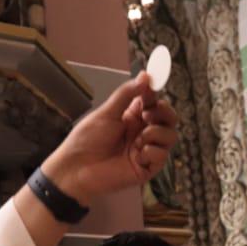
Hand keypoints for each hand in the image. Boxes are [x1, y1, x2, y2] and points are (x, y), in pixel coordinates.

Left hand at [41, 73, 178, 204]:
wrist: (76, 169)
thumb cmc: (86, 140)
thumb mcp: (107, 113)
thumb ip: (127, 94)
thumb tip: (145, 76)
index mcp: (132, 118)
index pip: (153, 102)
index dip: (156, 94)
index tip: (154, 86)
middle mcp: (142, 132)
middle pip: (168, 119)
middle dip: (164, 112)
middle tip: (148, 113)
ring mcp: (146, 150)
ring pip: (170, 136)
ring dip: (157, 133)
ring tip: (140, 139)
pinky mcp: (147, 168)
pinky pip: (162, 156)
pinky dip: (152, 152)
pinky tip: (137, 156)